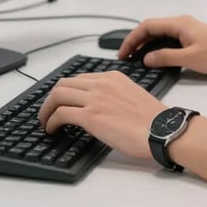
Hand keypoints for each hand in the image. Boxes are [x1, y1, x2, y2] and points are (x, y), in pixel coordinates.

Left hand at [38, 71, 163, 160]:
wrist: (161, 129)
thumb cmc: (152, 120)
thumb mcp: (132, 95)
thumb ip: (114, 94)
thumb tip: (101, 107)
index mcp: (112, 77)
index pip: (79, 79)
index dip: (65, 91)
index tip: (61, 102)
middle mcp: (101, 84)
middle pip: (63, 84)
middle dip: (51, 99)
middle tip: (48, 112)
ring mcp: (95, 98)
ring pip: (58, 95)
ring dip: (46, 110)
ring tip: (45, 122)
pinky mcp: (91, 116)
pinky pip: (61, 114)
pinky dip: (51, 121)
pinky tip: (52, 129)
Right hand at [117, 15, 206, 73]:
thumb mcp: (190, 59)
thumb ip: (166, 58)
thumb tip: (147, 58)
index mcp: (179, 24)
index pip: (147, 27)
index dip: (132, 39)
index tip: (123, 52)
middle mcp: (182, 22)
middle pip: (151, 28)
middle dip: (136, 41)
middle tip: (125, 56)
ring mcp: (187, 29)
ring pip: (160, 33)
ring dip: (146, 44)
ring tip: (135, 58)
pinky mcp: (192, 36)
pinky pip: (168, 38)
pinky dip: (157, 46)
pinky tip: (155, 57)